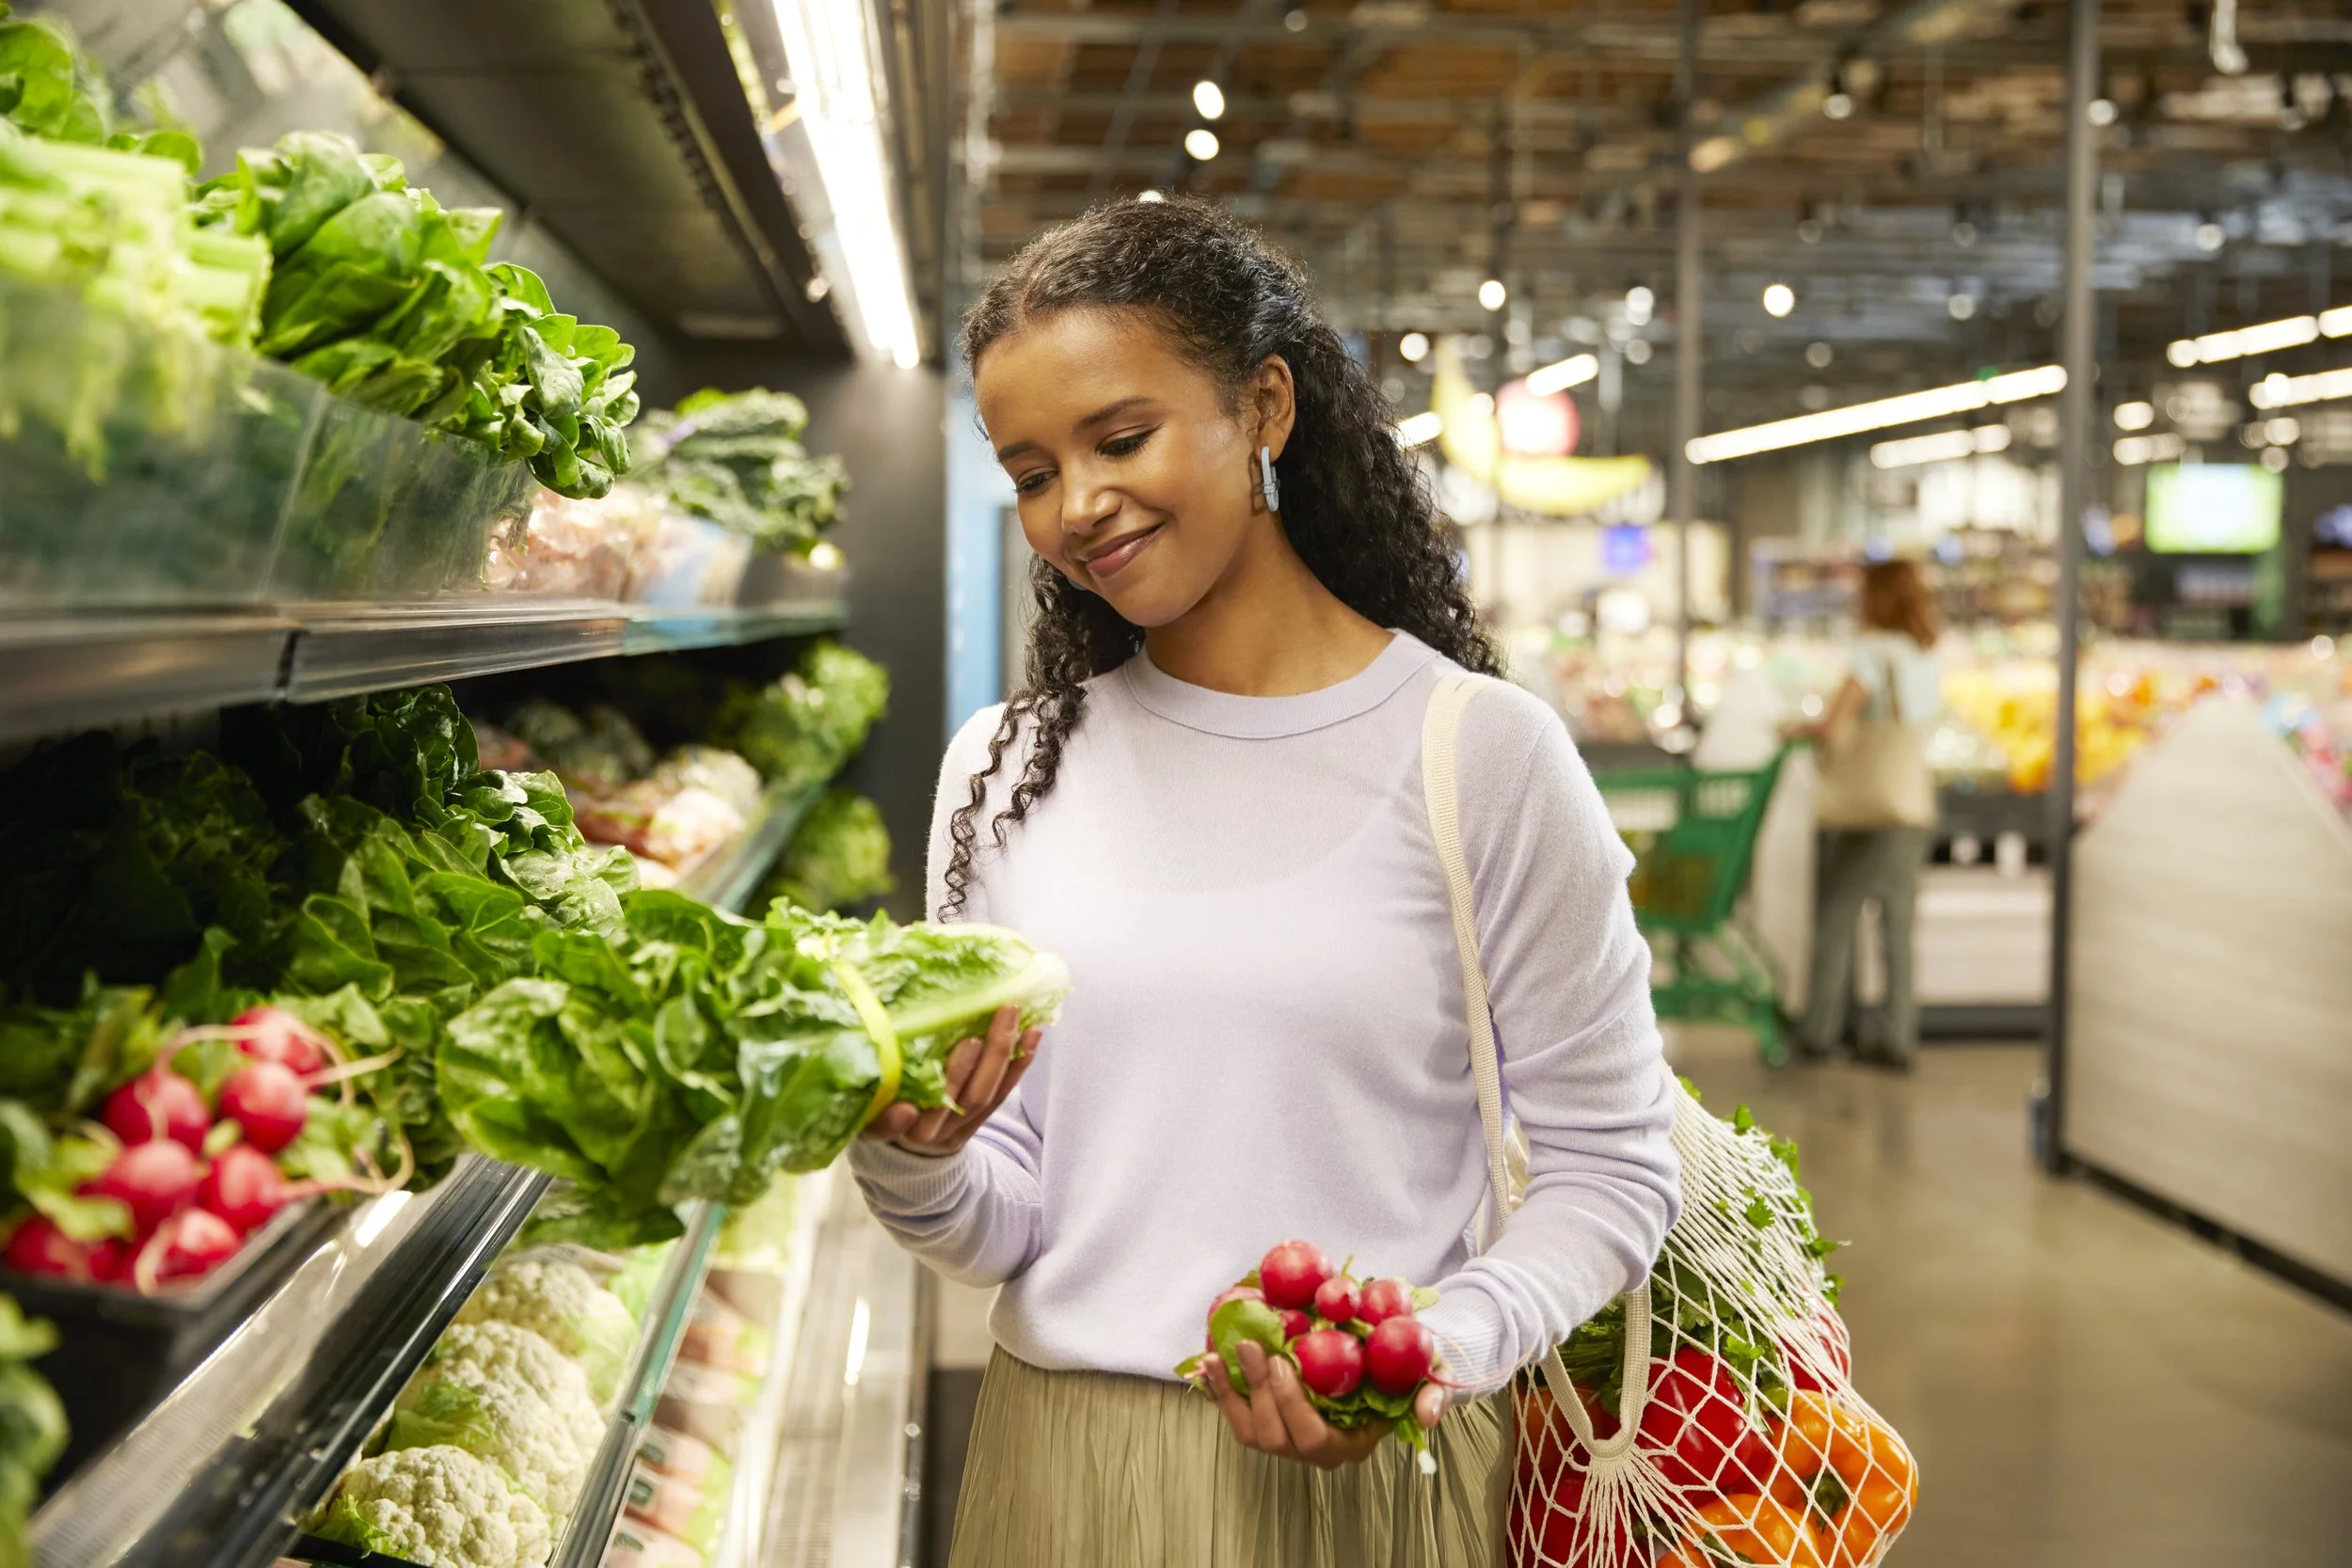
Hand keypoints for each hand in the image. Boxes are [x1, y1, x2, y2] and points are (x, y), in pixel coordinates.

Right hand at [860, 1004, 1039, 1155]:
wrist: (910, 1149)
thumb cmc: (881, 1108)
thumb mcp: (865, 1104)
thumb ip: (872, 1087)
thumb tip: (885, 1062)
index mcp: (886, 1128)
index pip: (885, 1128)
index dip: (894, 1123)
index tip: (905, 1110)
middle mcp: (925, 1133)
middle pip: (950, 1103)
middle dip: (965, 1069)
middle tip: (974, 1036)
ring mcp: (956, 1129)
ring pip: (984, 1097)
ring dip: (1002, 1057)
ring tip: (1013, 1019)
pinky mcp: (979, 1123)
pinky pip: (1003, 1094)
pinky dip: (1019, 1064)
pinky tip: (1031, 1036)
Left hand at [1199, 1341, 1446, 1469]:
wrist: (1390, 1361)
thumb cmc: (1408, 1368)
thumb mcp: (1431, 1375)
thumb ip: (1433, 1394)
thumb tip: (1429, 1414)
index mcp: (1352, 1444)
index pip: (1313, 1440)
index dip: (1291, 1405)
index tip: (1282, 1361)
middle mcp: (1318, 1451)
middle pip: (1276, 1437)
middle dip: (1258, 1391)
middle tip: (1250, 1346)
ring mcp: (1291, 1440)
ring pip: (1252, 1434)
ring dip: (1231, 1395)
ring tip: (1217, 1356)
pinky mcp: (1271, 1422)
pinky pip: (1240, 1418)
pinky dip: (1222, 1392)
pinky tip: (1210, 1362)